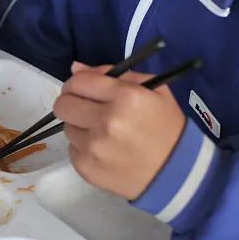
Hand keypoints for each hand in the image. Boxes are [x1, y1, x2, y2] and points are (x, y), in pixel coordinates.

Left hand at [53, 62, 185, 199]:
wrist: (176, 171)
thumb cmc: (166, 126)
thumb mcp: (154, 90)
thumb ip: (114, 74)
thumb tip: (75, 68)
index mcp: (126, 97)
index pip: (78, 82)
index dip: (77, 83)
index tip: (83, 89)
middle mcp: (106, 121)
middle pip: (62, 105)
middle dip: (72, 102)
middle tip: (85, 107)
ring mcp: (94, 147)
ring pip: (66, 127)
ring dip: (80, 126)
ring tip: (102, 131)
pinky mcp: (86, 167)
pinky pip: (72, 148)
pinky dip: (84, 147)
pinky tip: (104, 149)